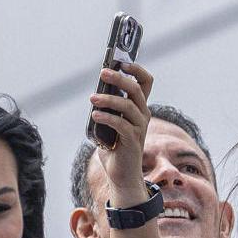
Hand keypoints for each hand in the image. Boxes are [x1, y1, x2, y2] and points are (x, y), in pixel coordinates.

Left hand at [91, 62, 155, 205]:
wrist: (121, 176)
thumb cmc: (114, 148)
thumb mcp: (108, 124)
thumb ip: (105, 109)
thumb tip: (95, 94)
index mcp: (139, 108)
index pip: (145, 82)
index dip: (136, 70)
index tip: (120, 62)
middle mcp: (143, 115)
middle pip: (136, 89)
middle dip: (119, 78)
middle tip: (103, 73)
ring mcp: (139, 128)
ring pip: (128, 105)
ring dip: (108, 100)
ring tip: (92, 99)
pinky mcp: (132, 141)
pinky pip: (121, 124)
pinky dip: (107, 117)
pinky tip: (95, 115)